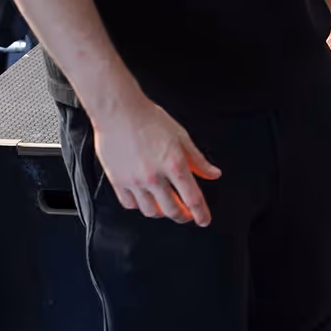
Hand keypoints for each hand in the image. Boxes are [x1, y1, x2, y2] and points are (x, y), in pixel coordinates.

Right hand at [92, 94, 220, 225]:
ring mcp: (134, 181)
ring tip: (165, 206)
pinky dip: (140, 206)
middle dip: (183, 216)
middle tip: (186, 215)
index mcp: (174, 165)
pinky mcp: (117, 181)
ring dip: (162, 212)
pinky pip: (130, 204)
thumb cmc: (148, 119)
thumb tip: (213, 174)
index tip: (204, 220)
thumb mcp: (182, 137)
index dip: (201, 213)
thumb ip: (198, 160)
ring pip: (151, 211)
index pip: (193, 198)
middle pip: (172, 210)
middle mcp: (154, 177)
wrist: (119, 110)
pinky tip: (144, 199)